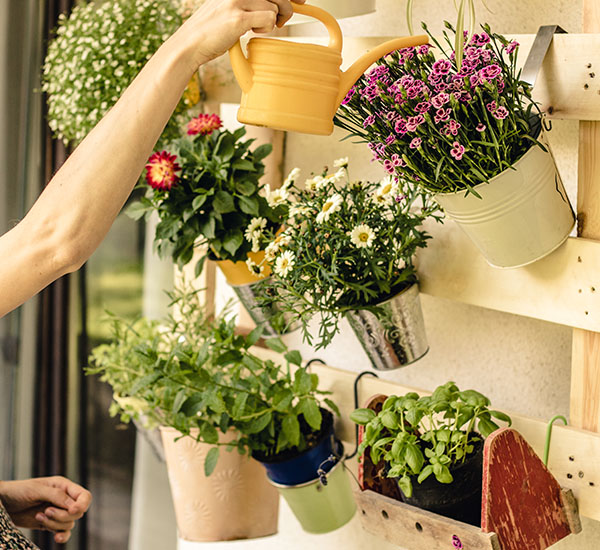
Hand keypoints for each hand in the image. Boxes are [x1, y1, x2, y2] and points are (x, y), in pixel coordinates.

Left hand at [0, 476, 91, 543]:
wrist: (3, 503)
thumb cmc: (19, 491)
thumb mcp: (37, 490)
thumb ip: (57, 496)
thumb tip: (73, 506)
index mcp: (64, 486)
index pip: (84, 496)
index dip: (82, 504)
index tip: (72, 511)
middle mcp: (63, 499)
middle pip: (78, 512)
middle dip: (63, 515)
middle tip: (46, 511)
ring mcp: (57, 512)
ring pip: (69, 523)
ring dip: (54, 523)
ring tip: (38, 516)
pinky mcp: (50, 524)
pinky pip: (63, 532)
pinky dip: (62, 536)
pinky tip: (55, 537)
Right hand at [175, 0, 306, 66]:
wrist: (190, 43)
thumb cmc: (211, 29)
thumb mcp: (230, 7)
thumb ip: (248, 2)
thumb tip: (273, 5)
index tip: (301, 0)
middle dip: (286, 7)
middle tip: (281, 21)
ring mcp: (237, 0)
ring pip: (274, 7)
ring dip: (272, 21)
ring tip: (257, 28)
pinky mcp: (238, 17)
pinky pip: (268, 19)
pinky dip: (266, 28)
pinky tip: (252, 32)